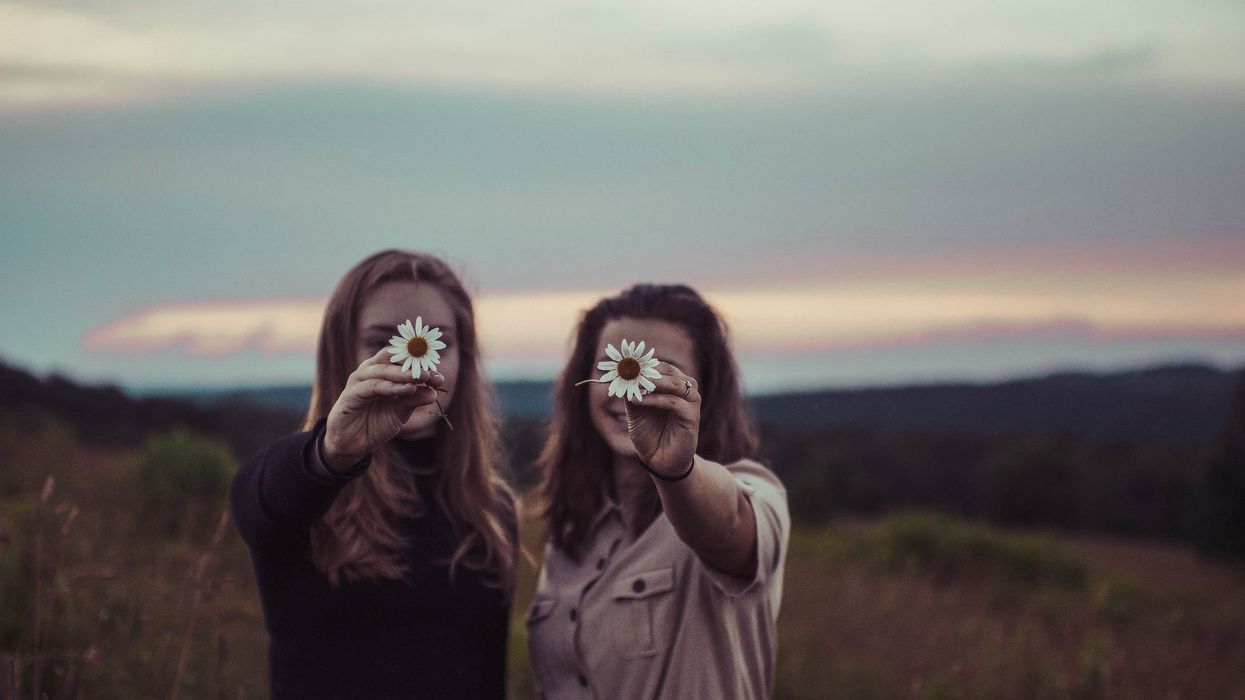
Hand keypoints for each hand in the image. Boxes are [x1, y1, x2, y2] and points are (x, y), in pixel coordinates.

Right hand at [323, 347, 443, 467]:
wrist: (352, 444)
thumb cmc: (375, 423)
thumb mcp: (400, 412)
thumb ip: (414, 400)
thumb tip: (434, 393)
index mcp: (382, 371)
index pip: (402, 359)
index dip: (421, 365)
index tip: (439, 376)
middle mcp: (369, 371)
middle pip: (392, 358)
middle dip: (414, 364)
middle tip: (431, 373)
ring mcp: (359, 380)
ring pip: (383, 370)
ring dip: (404, 373)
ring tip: (422, 378)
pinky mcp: (350, 394)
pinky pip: (373, 386)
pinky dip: (391, 387)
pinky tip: (408, 389)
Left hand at [624, 362, 700, 477]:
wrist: (659, 461)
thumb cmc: (649, 434)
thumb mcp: (636, 411)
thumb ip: (632, 393)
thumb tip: (622, 375)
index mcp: (673, 386)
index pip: (662, 367)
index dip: (644, 364)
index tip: (625, 365)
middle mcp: (685, 391)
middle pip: (669, 371)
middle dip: (648, 371)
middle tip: (629, 372)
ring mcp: (691, 403)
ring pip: (675, 384)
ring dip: (653, 382)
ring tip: (634, 385)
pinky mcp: (692, 417)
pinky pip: (674, 402)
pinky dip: (655, 399)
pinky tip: (639, 400)